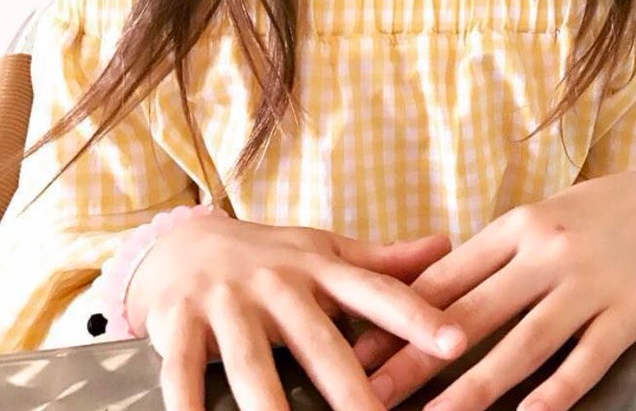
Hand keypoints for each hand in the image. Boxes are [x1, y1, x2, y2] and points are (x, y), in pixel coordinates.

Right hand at [126, 216, 467, 410]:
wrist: (181, 241)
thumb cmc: (268, 256)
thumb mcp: (324, 252)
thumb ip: (381, 262)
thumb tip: (445, 245)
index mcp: (318, 268)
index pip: (376, 292)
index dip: (417, 314)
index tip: (456, 342)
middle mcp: (276, 284)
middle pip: (319, 342)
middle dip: (351, 387)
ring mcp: (226, 302)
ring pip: (252, 365)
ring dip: (271, 408)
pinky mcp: (178, 322)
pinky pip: (181, 372)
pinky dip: (187, 405)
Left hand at [356, 172, 635, 410]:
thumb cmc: (588, 216)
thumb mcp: (533, 222)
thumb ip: (487, 260)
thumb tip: (423, 302)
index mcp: (515, 227)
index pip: (445, 279)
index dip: (396, 320)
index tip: (356, 353)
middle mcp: (545, 252)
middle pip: (472, 315)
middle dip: (416, 362)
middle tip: (372, 397)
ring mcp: (586, 283)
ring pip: (522, 344)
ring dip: (474, 389)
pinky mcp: (626, 313)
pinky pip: (585, 359)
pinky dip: (555, 394)